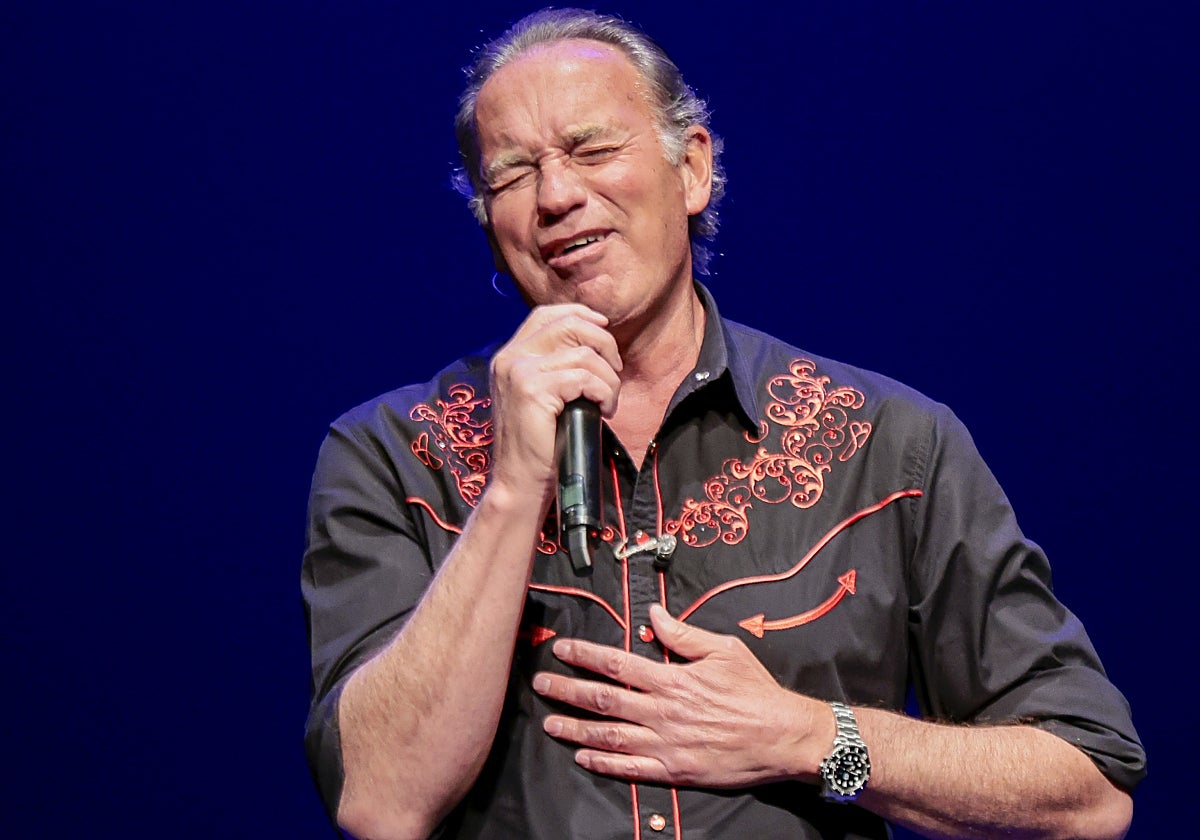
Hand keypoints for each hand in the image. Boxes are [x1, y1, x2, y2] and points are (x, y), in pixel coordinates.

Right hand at [487, 304, 621, 503]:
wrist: (520, 484)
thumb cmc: (539, 445)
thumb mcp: (544, 397)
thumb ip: (556, 368)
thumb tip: (596, 342)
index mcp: (510, 357)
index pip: (546, 314)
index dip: (581, 315)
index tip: (604, 330)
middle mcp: (509, 358)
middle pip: (568, 323)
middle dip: (603, 343)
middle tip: (615, 371)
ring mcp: (518, 372)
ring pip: (584, 354)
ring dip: (608, 379)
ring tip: (608, 403)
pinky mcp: (532, 391)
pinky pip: (585, 377)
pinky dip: (604, 393)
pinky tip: (603, 412)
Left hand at [533, 604, 830, 787]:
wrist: (782, 736)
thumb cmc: (755, 690)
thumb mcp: (724, 649)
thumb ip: (684, 634)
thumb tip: (654, 614)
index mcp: (672, 679)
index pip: (617, 664)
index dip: (584, 656)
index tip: (561, 650)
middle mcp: (662, 712)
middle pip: (604, 699)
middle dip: (567, 691)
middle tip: (540, 685)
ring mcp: (665, 744)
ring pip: (609, 736)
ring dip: (575, 729)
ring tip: (549, 723)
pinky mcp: (673, 771)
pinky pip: (630, 769)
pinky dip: (603, 763)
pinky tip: (582, 756)